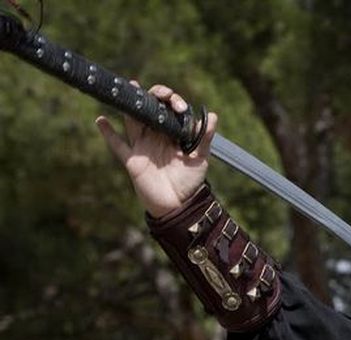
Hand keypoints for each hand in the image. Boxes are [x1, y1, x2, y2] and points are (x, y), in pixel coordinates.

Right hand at [95, 83, 218, 216]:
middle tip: (159, 93)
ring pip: (133, 121)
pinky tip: (101, 120)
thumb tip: (213, 116)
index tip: (179, 106)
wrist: (178, 205)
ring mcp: (142, 146)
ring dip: (130, 106)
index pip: (169, 111)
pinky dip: (108, 133)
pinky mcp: (132, 159)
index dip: (172, 102)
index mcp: (172, 135)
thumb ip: (204, 138)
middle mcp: (156, 137)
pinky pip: (117, 144)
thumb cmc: (190, 182)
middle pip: (150, 111)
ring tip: (129, 87)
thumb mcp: (200, 158)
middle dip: (153, 97)